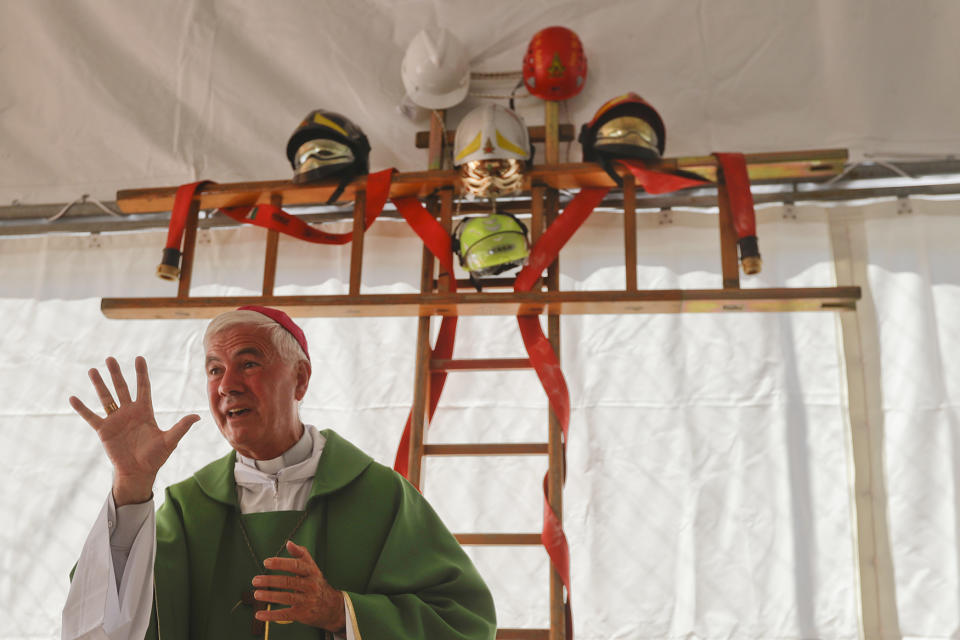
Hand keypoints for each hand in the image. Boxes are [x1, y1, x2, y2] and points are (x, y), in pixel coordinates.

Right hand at [69, 356, 199, 504]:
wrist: (139, 472)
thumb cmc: (155, 457)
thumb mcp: (170, 440)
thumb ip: (181, 427)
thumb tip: (198, 416)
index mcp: (145, 411)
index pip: (143, 387)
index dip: (141, 373)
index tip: (139, 358)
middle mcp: (129, 412)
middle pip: (122, 388)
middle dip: (116, 374)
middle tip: (110, 358)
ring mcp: (115, 420)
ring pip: (106, 398)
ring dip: (99, 385)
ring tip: (93, 370)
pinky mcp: (104, 430)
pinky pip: (91, 417)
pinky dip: (82, 408)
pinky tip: (73, 398)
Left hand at [252, 541, 346, 632]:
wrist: (331, 606)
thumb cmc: (316, 583)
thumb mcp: (312, 567)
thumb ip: (300, 554)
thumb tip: (288, 543)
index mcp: (312, 572)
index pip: (296, 566)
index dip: (281, 563)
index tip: (266, 562)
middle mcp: (311, 586)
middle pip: (289, 582)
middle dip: (271, 581)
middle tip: (255, 580)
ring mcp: (307, 601)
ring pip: (287, 597)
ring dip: (270, 596)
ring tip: (256, 594)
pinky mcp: (302, 614)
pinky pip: (285, 615)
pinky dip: (271, 615)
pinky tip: (259, 614)